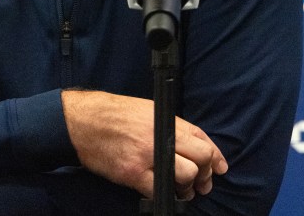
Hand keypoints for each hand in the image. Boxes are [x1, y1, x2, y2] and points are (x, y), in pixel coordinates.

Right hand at [62, 90, 227, 199]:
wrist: (83, 121)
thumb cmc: (114, 113)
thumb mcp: (147, 110)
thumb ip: (172, 125)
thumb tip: (195, 142)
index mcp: (166, 120)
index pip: (202, 139)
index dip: (216, 156)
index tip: (220, 167)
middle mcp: (160, 137)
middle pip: (200, 159)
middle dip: (206, 173)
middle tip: (203, 181)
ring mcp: (147, 156)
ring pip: (186, 176)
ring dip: (188, 186)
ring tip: (184, 188)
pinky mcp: (133, 173)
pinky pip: (159, 190)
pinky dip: (166, 194)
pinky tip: (165, 192)